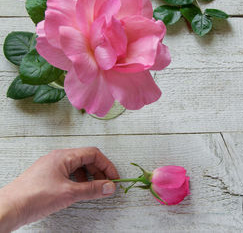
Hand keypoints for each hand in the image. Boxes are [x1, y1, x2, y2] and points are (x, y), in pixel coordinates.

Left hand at [0, 147, 119, 231]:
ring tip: (94, 190)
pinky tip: (78, 191)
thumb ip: (92, 189)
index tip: (114, 178)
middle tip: (106, 185)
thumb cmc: (34, 197)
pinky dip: (78, 181)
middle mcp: (58, 158)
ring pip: (77, 167)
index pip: (93, 154)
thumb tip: (109, 187)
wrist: (8, 208)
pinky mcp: (46, 177)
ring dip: (89, 177)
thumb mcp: (68, 193)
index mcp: (64, 156)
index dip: (106, 166)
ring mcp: (51, 167)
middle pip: (86, 159)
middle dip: (99, 172)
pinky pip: (68, 174)